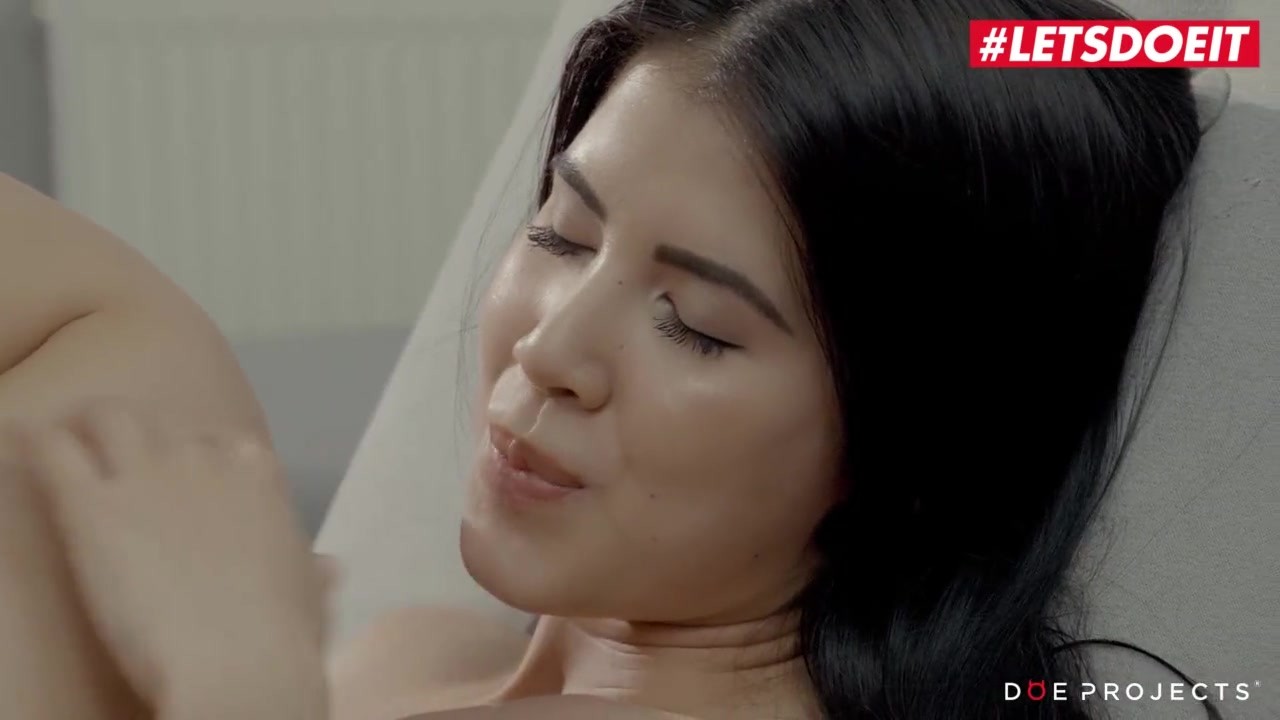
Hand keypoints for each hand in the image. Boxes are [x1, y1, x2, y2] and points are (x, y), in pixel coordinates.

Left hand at [5, 399, 329, 715]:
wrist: (238, 660)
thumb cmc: (282, 636)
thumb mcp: (308, 598)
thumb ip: (310, 572)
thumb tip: (326, 567)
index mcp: (258, 478)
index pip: (225, 448)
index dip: (204, 469)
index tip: (191, 495)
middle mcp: (204, 460)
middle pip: (164, 427)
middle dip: (142, 443)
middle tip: (122, 475)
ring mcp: (148, 475)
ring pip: (106, 418)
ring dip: (88, 432)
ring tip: (68, 453)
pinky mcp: (92, 505)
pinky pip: (53, 450)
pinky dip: (36, 444)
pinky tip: (25, 444)